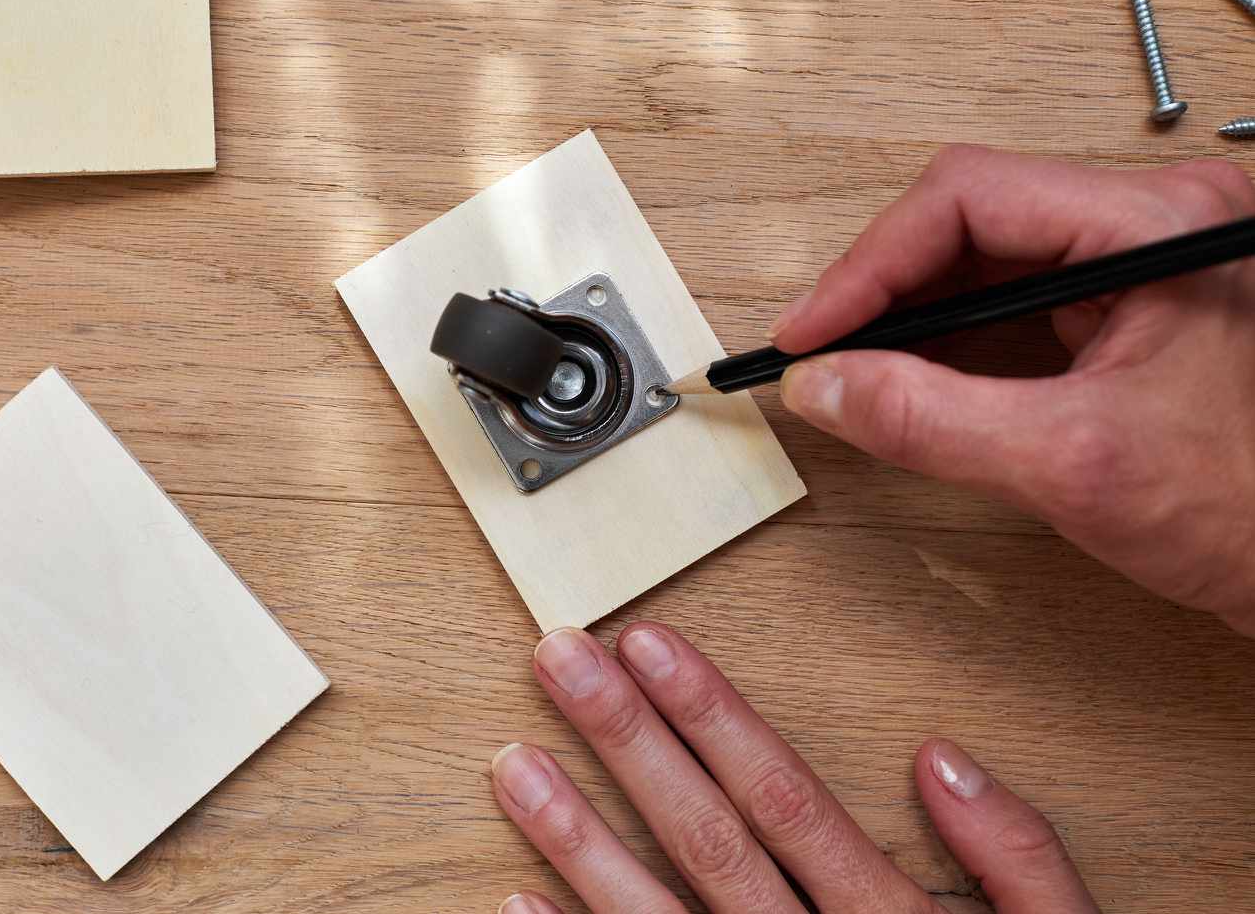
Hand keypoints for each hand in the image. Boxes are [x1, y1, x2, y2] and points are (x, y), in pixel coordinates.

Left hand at [492, 624, 1097, 913]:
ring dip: (577, 841)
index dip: (713, 716)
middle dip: (627, 743)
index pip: (784, 799)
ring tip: (515, 767)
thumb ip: (1018, 857)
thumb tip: (941, 757)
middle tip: (559, 661)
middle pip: (706, 840)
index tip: (649, 645)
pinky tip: (521, 902)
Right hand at [773, 146, 1254, 635]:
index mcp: (1159, 225)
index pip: (972, 197)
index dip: (872, 263)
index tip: (812, 330)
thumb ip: (930, 421)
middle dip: (882, 286)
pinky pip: (1012, 292)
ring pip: (984, 253)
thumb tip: (824, 385)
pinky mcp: (1127, 302)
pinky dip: (946, 333)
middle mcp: (1153, 222)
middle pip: (971, 216)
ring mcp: (1142, 259)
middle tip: (818, 351)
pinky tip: (906, 371)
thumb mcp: (1071, 464)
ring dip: (908, 309)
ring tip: (849, 363)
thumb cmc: (1251, 512)